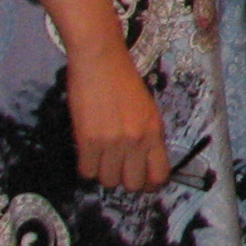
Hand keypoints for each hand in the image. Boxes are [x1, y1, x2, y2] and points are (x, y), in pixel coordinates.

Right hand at [66, 42, 169, 190]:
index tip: (144, 183)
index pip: (159, 174)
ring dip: (104, 173)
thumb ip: (148, 136)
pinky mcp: (88, 140)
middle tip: (118, 170)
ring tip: (102, 158)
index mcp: (155, 131)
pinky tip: (88, 153)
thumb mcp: (147, 109)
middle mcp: (137, 140)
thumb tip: (144, 163)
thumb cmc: (123, 81)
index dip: (151, 184)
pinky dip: (87, 166)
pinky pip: (87, 171)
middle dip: (125, 181)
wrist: (100, 60)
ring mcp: (112, 142)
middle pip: (133, 184)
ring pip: (109, 181)